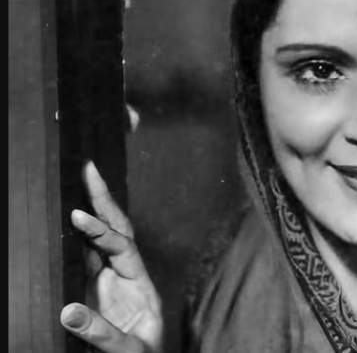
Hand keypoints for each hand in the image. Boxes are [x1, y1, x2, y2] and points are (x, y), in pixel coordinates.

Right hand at [60, 162, 162, 352]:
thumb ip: (102, 334)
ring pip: (100, 240)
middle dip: (104, 200)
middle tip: (89, 169)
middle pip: (118, 230)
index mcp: (141, 285)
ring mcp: (111, 282)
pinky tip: (68, 221)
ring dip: (91, 212)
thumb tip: (68, 311)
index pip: (122, 247)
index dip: (101, 232)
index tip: (78, 217)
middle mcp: (128, 276)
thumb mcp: (128, 350)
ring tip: (80, 181)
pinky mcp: (95, 292)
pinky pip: (85, 258)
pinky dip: (78, 238)